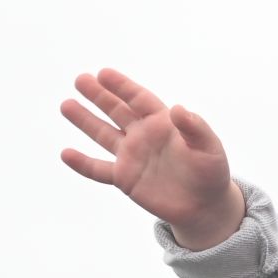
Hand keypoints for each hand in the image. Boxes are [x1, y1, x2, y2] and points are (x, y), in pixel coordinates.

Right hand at [61, 68, 245, 249]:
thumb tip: (178, 109)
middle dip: (99, 95)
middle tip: (81, 79)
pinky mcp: (125, 179)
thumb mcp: (209, 147)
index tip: (103, 73)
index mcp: (164, 123)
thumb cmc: (211, 172)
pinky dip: (82, 163)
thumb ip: (195, 128)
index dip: (122, 86)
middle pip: (117, 111)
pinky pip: (98, 169)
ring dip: (85, 120)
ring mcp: (132, 156)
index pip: (139, 99)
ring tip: (66, 104)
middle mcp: (144, 136)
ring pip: (103, 135)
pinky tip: (65, 153)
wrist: (205, 205)